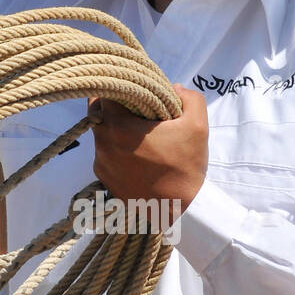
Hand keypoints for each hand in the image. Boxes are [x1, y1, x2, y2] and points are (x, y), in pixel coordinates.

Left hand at [86, 83, 207, 222]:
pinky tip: (138, 155)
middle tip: (135, 108)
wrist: (180, 210)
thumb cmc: (187, 166)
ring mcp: (101, 164)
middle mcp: (103, 144)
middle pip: (96, 112)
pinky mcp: (104, 179)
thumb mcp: (197, 125)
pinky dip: (116, 149)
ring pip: (100, 134)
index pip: (102, 92)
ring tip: (140, 135)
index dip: (116, 85)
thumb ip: (188, 97)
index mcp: (118, 127)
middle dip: (113, 105)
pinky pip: (105, 154)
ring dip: (115, 129)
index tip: (131, 88)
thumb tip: (173, 87)